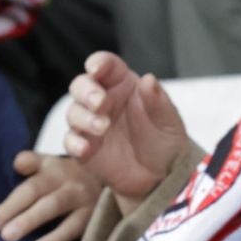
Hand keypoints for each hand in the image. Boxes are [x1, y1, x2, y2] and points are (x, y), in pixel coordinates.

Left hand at [0, 151, 103, 240]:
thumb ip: (31, 162)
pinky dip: (62, 239)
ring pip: (58, 209)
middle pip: (41, 198)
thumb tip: (16, 164)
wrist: (116, 177)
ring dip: (42, 226)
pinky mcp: (98, 216)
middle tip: (3, 235)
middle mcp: (68, 183)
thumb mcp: (52, 164)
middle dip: (22, 216)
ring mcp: (84, 199)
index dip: (9, 206)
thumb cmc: (71, 178)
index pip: (28, 189)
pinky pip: (79, 227)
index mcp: (53, 171)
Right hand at [63, 52, 191, 215]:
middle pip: (81, 85)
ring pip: (74, 112)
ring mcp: (90, 124)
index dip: (99, 63)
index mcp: (123, 85)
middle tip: (100, 102)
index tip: (97, 68)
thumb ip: (158, 101)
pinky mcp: (84, 148)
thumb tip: (148, 80)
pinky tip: (86, 148)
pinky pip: (70, 141)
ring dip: (84, 117)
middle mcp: (103, 100)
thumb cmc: (165, 142)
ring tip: (102, 127)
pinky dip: (74, 143)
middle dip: (86, 90)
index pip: (106, 66)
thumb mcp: (169, 121)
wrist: (160, 177)